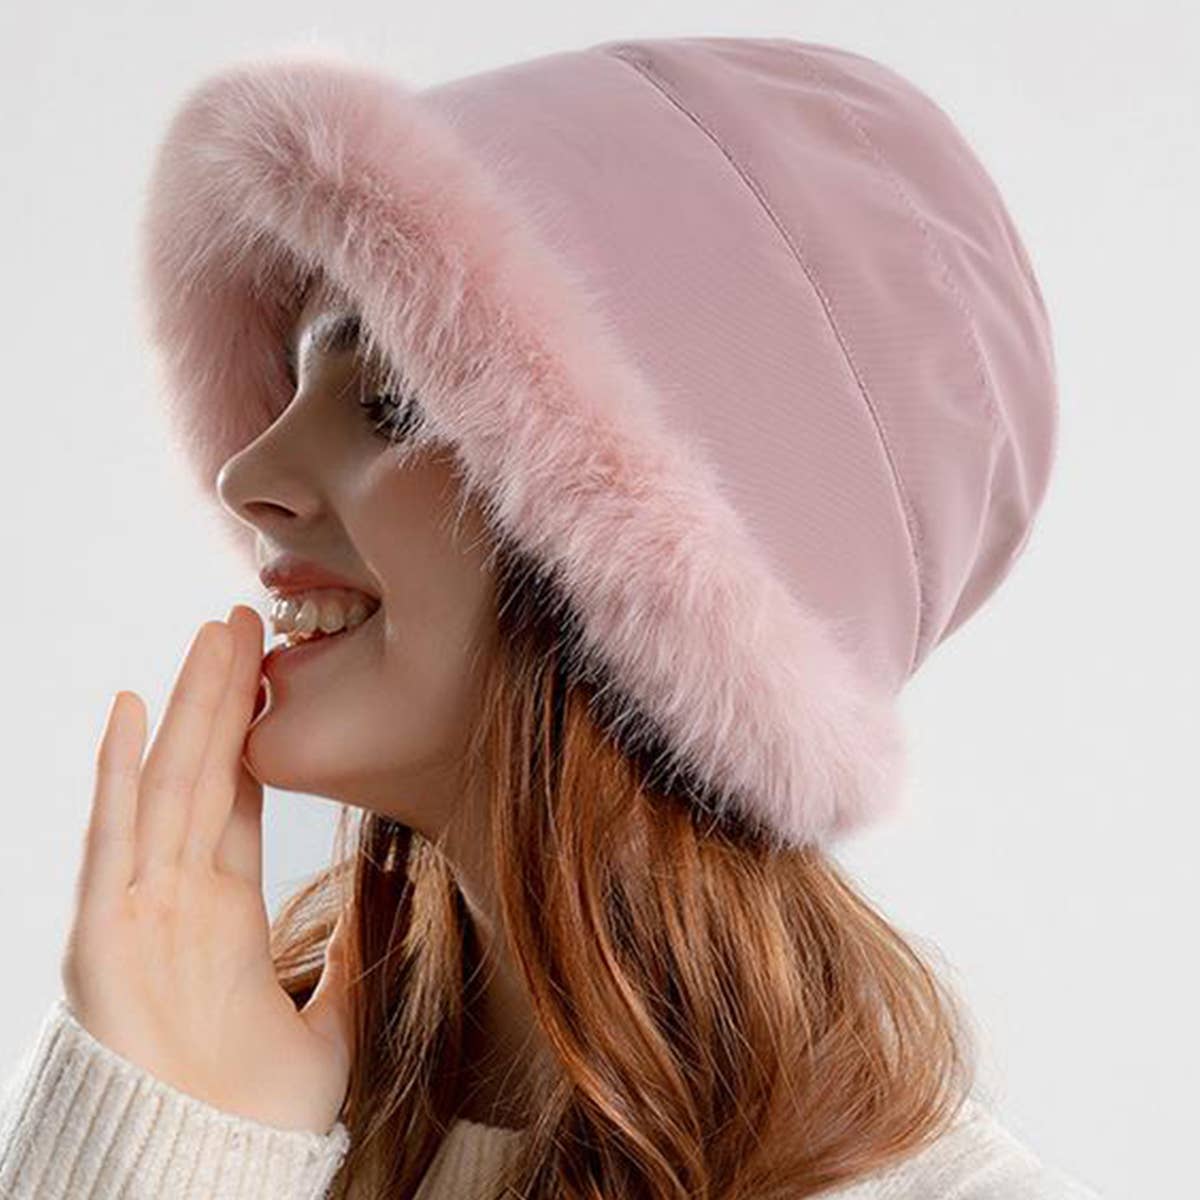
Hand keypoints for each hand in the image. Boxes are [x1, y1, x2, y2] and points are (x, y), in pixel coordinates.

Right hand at [60, 605, 352, 1134]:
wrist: (210, 1178)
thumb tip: (390, 910)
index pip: (239, 799)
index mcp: (224, 911)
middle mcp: (179, 896)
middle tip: (246, 618)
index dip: (253, 735)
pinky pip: (113, 838)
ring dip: (189, 707)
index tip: (272, 675)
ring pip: (169, 782)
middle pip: (206, 771)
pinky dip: (114, 773)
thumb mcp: (327, 1022)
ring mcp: (139, 908)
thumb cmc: (254, 1114)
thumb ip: (352, 960)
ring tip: (212, 635)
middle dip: (225, 694)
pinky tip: (125, 708)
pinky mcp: (105, 934)